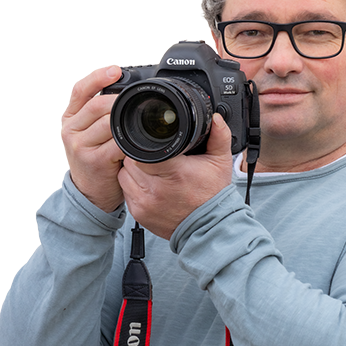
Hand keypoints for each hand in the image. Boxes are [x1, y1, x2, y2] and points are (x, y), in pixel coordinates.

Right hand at [61, 66, 125, 211]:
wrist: (90, 193)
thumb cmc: (97, 160)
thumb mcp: (90, 134)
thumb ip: (99, 115)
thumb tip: (124, 93)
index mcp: (70, 118)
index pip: (81, 90)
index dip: (98, 77)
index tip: (115, 70)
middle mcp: (71, 129)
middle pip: (98, 105)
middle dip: (121, 102)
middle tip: (138, 105)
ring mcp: (81, 145)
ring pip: (108, 122)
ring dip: (127, 122)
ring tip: (139, 124)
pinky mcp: (94, 160)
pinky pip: (117, 144)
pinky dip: (130, 141)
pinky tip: (138, 141)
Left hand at [117, 113, 232, 239]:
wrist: (209, 228)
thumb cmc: (213, 195)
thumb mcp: (220, 163)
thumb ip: (219, 136)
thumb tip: (215, 117)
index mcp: (174, 172)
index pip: (143, 149)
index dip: (145, 143)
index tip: (153, 143)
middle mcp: (156, 189)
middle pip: (131, 159)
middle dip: (140, 154)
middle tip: (155, 156)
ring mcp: (144, 203)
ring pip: (124, 173)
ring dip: (133, 169)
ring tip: (152, 170)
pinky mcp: (138, 213)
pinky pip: (125, 191)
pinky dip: (133, 185)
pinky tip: (149, 185)